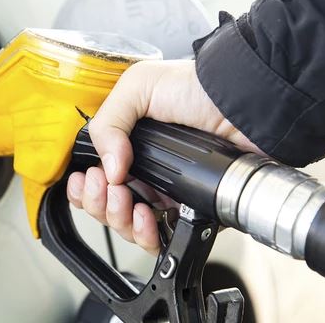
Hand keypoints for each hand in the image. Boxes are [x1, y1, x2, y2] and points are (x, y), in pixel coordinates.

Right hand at [67, 60, 262, 254]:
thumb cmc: (195, 88)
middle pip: (106, 206)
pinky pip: (161, 235)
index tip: (86, 180)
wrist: (240, 102)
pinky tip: (145, 217)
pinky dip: (145, 234)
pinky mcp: (189, 210)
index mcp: (127, 146)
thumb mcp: (138, 88)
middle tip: (108, 187)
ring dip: (117, 218)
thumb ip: (109, 123)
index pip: (95, 178)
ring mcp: (166, 193)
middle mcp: (144, 172)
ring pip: (127, 226)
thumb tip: (108, 170)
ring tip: (126, 200)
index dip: (84, 186)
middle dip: (99, 202)